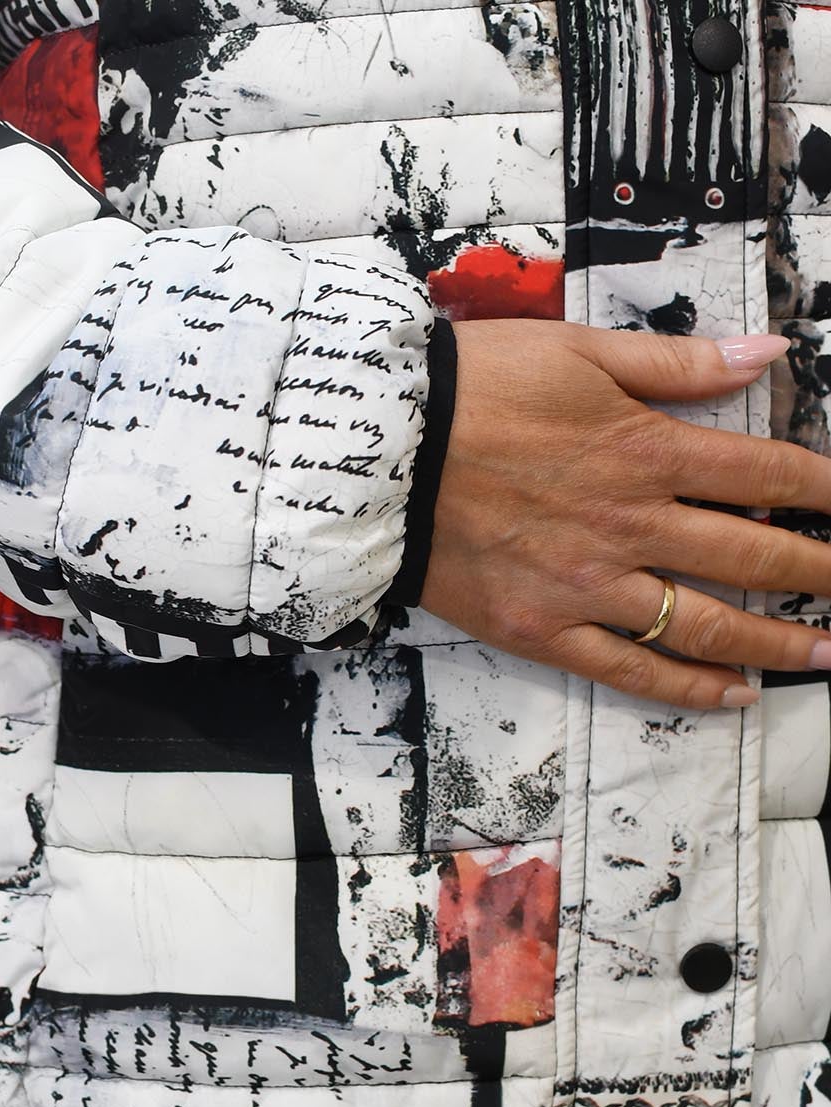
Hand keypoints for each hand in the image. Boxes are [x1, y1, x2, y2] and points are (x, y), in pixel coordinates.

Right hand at [421, 320, 830, 707]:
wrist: (380, 455)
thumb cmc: (474, 391)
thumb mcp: (579, 352)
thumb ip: (677, 363)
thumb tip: (764, 355)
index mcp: (645, 450)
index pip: (764, 471)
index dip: (824, 489)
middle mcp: (631, 525)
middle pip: (752, 554)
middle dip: (820, 573)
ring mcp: (589, 587)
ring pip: (704, 624)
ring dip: (776, 643)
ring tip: (824, 653)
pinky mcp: (544, 630)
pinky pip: (630, 671)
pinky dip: (687, 687)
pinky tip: (734, 693)